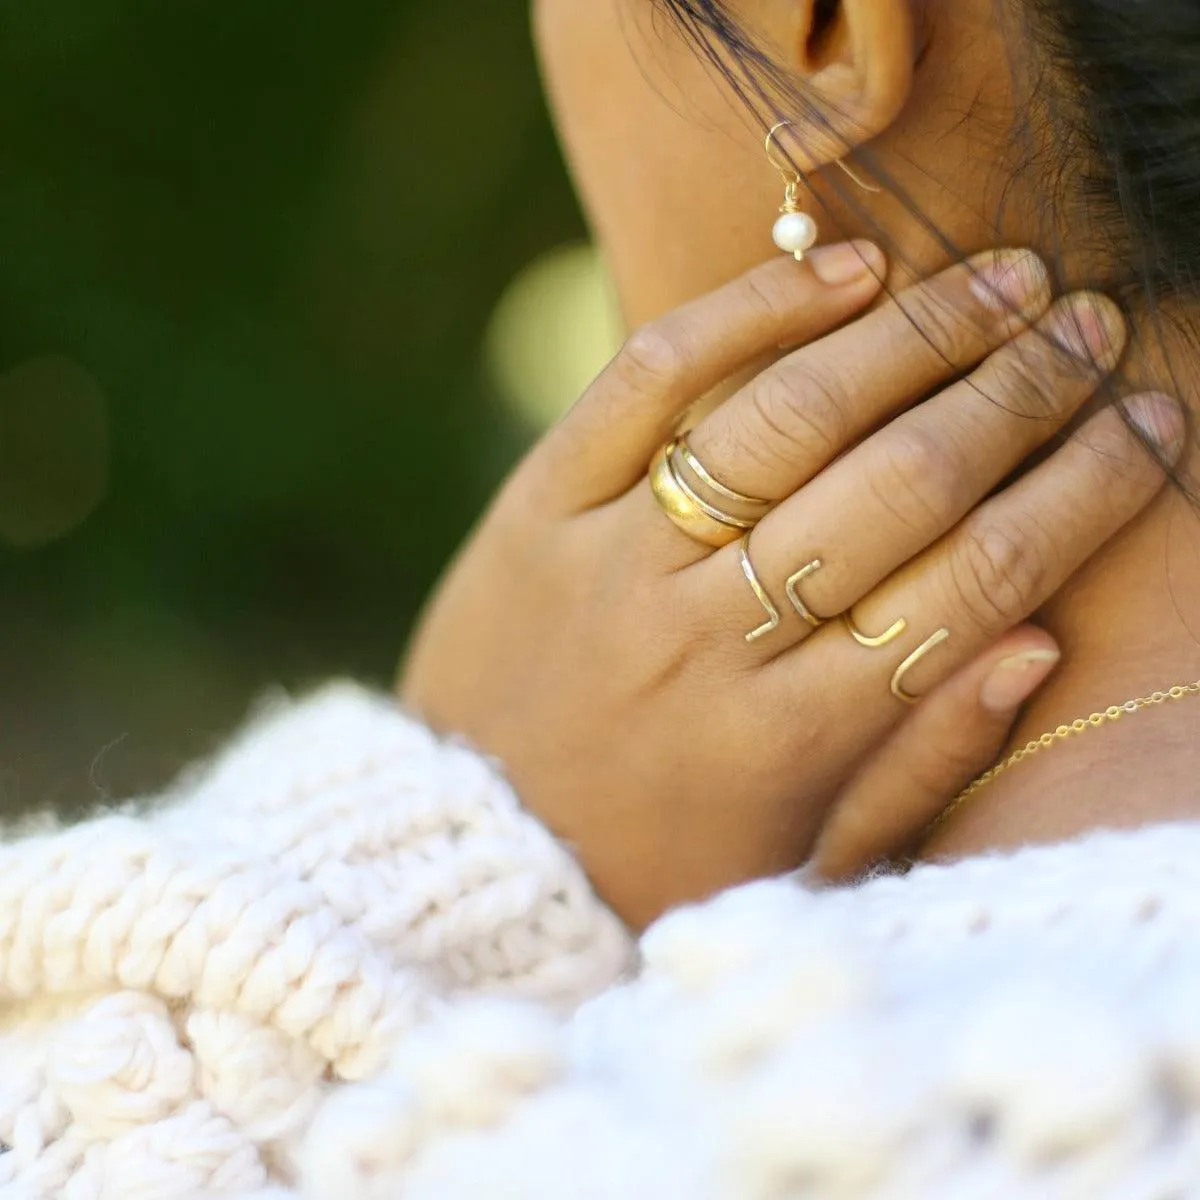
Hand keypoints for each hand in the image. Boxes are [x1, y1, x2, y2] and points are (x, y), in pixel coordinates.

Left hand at [401, 243, 1179, 927]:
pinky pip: (646, 381)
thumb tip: (1033, 639)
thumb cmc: (646, 867)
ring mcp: (615, 562)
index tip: (1142, 425)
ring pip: (786, 419)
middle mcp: (707, 643)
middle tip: (1090, 330)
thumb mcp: (794, 861)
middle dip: (1016, 397)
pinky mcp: (539, 506)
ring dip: (912, 337)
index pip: (970, 584)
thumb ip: (914, 765)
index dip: (1077, 493)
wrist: (469, 851)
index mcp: (788, 743)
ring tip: (1003, 281)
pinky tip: (843, 271)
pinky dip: (746, 312)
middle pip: (897, 488)